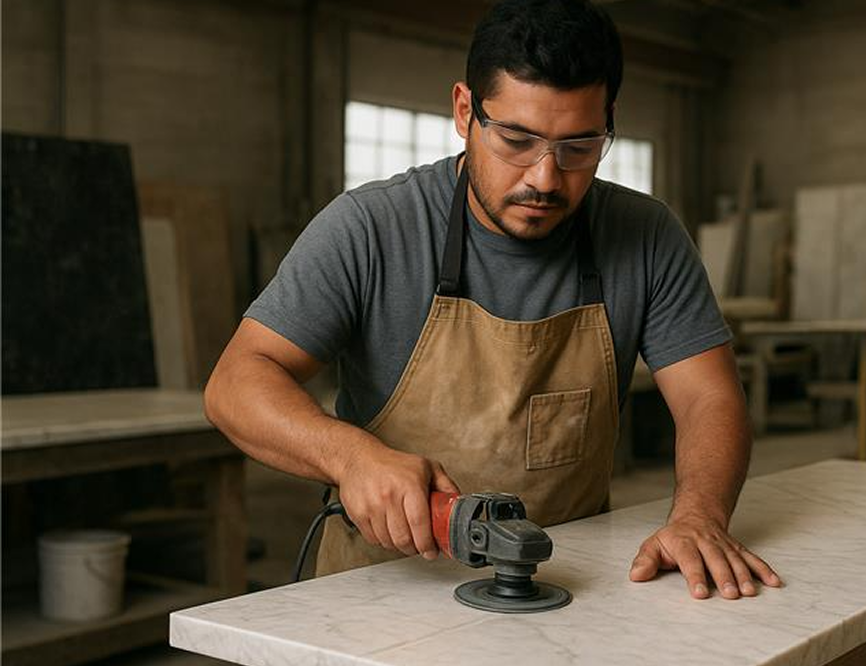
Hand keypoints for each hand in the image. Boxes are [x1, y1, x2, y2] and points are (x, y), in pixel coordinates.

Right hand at [336, 444, 459, 559]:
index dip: (427, 544)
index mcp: (409, 485)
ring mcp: (371, 506)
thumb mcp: (426, 467)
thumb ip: (446, 486)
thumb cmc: (393, 464)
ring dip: (399, 546)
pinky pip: (374, 540)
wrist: (358, 459)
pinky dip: (384, 541)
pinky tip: (389, 529)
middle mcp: (389, 495)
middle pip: (404, 539)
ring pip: (389, 542)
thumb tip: (459, 504)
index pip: (420, 523)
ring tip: (404, 534)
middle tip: (420, 545)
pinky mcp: (358, 514)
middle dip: (415, 548)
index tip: (431, 551)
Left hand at [629, 513, 781, 598]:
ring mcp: (723, 544)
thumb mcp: (654, 545)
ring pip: (735, 559)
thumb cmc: (673, 537)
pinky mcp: (737, 548)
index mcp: (683, 542)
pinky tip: (774, 582)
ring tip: (749, 592)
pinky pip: (752, 558)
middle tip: (730, 595)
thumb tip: (636, 575)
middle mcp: (705, 542)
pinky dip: (764, 570)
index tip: (699, 593)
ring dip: (744, 575)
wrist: (696, 514)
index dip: (695, 575)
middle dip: (723, 577)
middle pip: (716, 559)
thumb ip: (645, 561)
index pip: (690, 559)